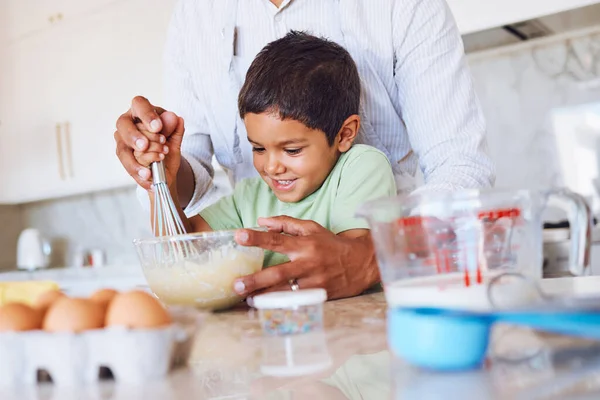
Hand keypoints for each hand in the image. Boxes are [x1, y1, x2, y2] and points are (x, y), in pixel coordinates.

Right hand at [114, 96, 180, 189]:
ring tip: (156, 162)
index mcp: (141, 111)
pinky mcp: (123, 156)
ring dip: (139, 156)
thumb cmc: (167, 144)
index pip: (139, 104)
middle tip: (145, 146)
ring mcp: (123, 140)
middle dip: (134, 136)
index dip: (146, 115)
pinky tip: (148, 174)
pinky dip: (138, 169)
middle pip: (123, 124)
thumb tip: (173, 118)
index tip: (158, 127)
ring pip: (122, 146)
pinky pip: (127, 162)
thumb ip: (174, 129)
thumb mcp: (175, 138)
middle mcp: (128, 123)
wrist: (165, 166)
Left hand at [232, 216, 379, 299]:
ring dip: (265, 297)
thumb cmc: (332, 244)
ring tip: (247, 301)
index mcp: (305, 244)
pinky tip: (267, 308)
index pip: (277, 239)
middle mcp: (308, 263)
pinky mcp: (319, 296)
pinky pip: (297, 302)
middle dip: (256, 280)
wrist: (361, 263)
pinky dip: (282, 305)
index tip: (239, 236)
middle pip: (278, 273)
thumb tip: (261, 221)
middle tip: (237, 284)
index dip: (257, 238)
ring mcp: (314, 282)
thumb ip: (286, 223)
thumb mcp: (312, 228)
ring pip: (286, 292)